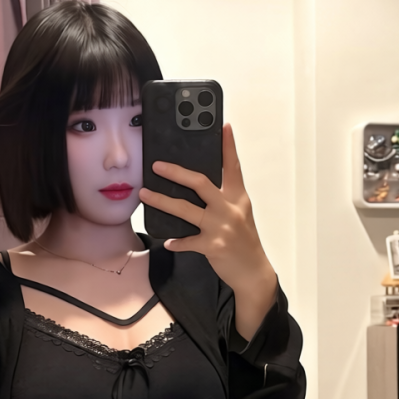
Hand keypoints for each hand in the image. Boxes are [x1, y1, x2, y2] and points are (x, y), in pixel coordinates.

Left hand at [139, 124, 276, 338]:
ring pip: (186, 210)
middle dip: (176, 173)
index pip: (233, 167)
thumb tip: (195, 186)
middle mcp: (230, 209)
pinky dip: (176, 241)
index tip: (223, 126)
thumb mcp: (240, 214)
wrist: (253, 271)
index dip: (228, 146)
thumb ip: (223, 199)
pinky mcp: (213, 246)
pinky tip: (167, 241)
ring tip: (145, 194)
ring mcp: (221, 228)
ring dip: (162, 201)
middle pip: (200, 183)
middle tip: (157, 165)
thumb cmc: (244, 241)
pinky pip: (188, 241)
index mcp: (238, 198)